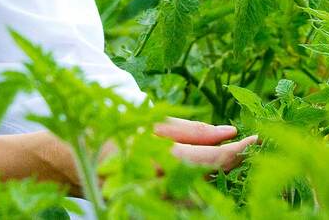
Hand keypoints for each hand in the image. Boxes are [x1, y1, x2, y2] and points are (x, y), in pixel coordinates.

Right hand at [33, 117, 258, 197]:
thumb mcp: (150, 122)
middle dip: (233, 163)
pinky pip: (185, 199)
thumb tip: (229, 132)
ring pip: (201, 192)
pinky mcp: (150, 207)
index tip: (259, 139)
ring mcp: (155, 200)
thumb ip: (191, 130)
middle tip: (249, 146)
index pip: (213, 160)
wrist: (69, 158)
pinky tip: (202, 169)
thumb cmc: (109, 129)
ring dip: (216, 174)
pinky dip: (197, 183)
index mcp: (160, 158)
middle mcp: (161, 185)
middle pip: (211, 180)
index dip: (240, 152)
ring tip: (229, 155)